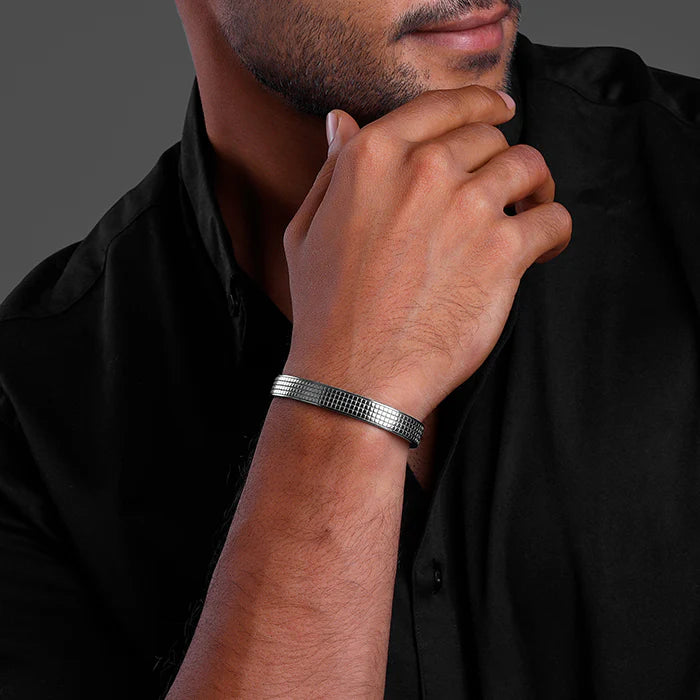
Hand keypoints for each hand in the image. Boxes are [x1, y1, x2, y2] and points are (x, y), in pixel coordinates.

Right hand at [282, 85, 571, 420]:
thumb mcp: (309, 228)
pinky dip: (554, 231)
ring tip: (527, 210)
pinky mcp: (503, 250)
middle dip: (498, 159)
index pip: (443, 105)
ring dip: (534, 186)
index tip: (497, 111)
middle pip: (490, 137)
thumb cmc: (328, 309)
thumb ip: (333, 170)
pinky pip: (554, 219)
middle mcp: (424, 169)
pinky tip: (541, 246)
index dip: (479, 104)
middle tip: (501, 187)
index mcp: (374, 156)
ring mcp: (468, 207)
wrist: (353, 375)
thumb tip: (341, 123)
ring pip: (529, 166)